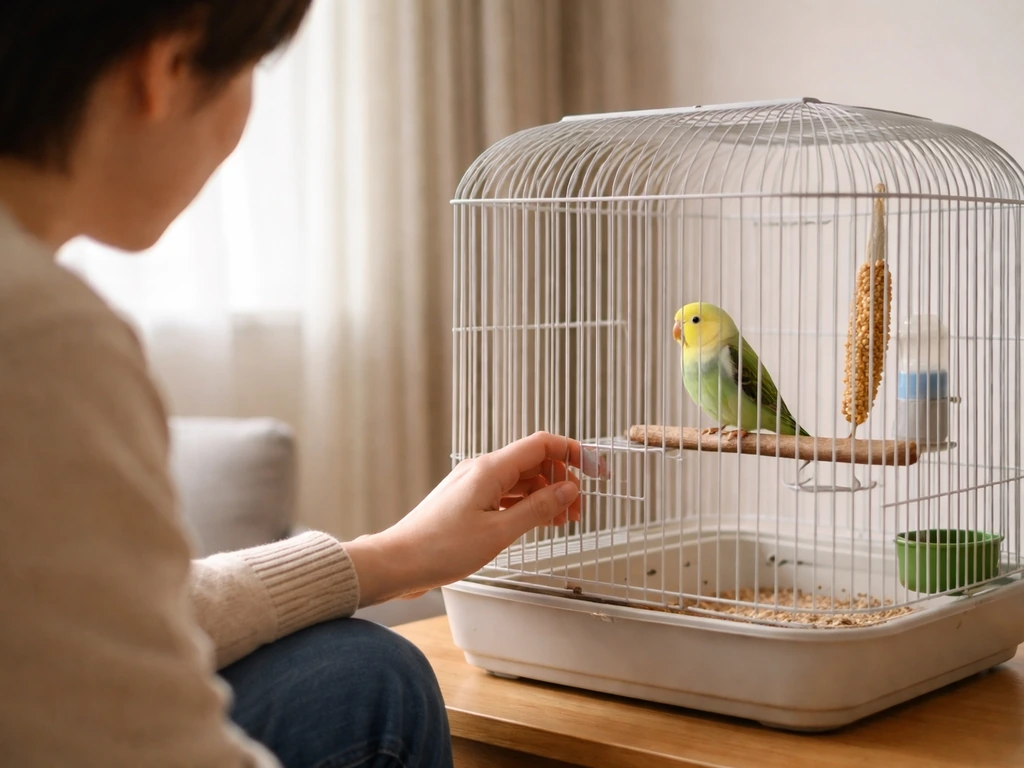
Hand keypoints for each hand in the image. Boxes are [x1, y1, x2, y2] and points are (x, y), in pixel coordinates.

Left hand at [343, 431, 607, 606]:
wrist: (398, 562)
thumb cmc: (439, 548)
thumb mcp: (498, 532)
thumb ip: (537, 509)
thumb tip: (569, 490)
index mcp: (490, 470)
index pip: (541, 444)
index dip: (572, 452)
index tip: (594, 468)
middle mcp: (481, 470)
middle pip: (534, 461)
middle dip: (561, 480)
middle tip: (577, 509)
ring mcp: (473, 485)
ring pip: (520, 480)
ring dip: (544, 495)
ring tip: (561, 521)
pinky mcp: (467, 501)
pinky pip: (505, 493)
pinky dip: (525, 504)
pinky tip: (534, 522)